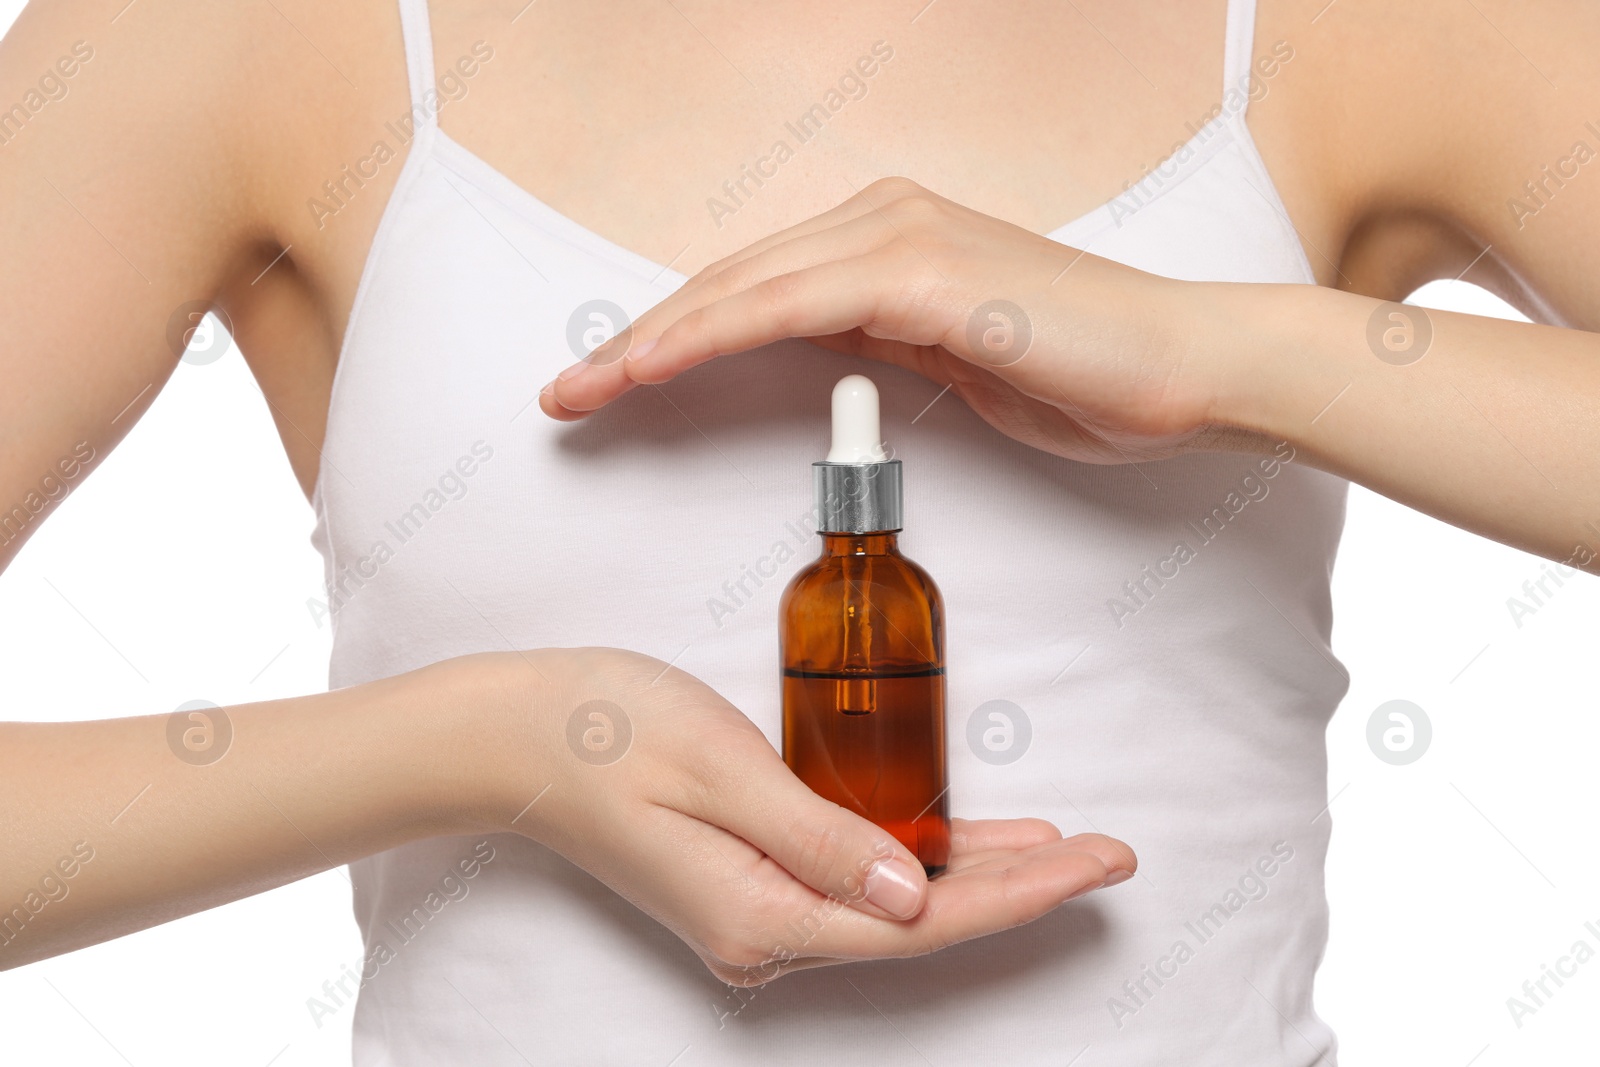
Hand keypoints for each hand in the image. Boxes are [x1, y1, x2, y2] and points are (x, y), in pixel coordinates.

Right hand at [466, 647, 1134, 985]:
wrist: (514, 734)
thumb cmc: (605, 732)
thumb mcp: (721, 770)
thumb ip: (820, 836)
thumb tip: (913, 895)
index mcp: (760, 915)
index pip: (923, 922)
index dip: (1022, 894)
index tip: (1095, 862)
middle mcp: (763, 933)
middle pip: (922, 923)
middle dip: (1023, 888)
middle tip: (1110, 853)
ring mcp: (755, 912)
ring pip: (896, 903)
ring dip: (980, 876)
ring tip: (1063, 848)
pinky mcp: (749, 880)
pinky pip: (858, 879)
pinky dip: (921, 858)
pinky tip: (964, 842)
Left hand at [540, 177, 1237, 463]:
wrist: (1186, 367)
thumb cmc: (1085, 374)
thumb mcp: (958, 358)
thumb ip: (883, 339)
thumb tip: (820, 351)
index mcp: (887, 240)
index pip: (751, 292)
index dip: (670, 338)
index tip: (609, 387)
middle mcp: (881, 220)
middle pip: (727, 283)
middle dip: (637, 343)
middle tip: (563, 396)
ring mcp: (899, 237)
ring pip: (740, 288)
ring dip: (649, 343)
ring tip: (579, 393)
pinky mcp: (921, 271)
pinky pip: (787, 305)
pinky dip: (710, 335)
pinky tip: (650, 367)